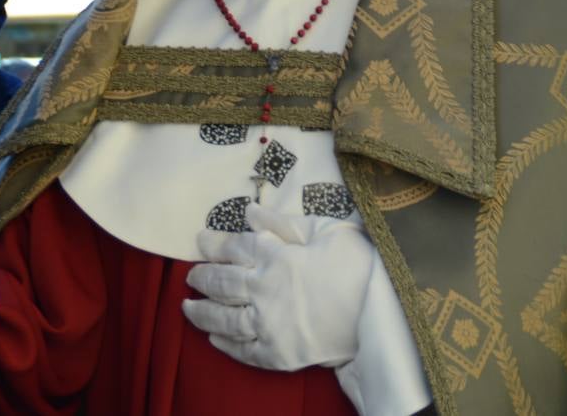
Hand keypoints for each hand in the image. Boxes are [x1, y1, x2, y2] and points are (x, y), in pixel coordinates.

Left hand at [182, 204, 374, 370]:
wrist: (379, 311)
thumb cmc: (356, 264)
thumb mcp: (323, 229)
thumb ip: (282, 221)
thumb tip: (250, 212)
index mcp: (274, 256)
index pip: (234, 248)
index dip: (214, 244)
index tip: (200, 242)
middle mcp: (263, 290)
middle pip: (222, 282)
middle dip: (202, 278)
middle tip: (191, 276)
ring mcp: (267, 324)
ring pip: (223, 318)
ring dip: (202, 312)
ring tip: (187, 308)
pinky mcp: (277, 354)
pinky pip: (243, 350)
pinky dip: (225, 344)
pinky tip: (214, 338)